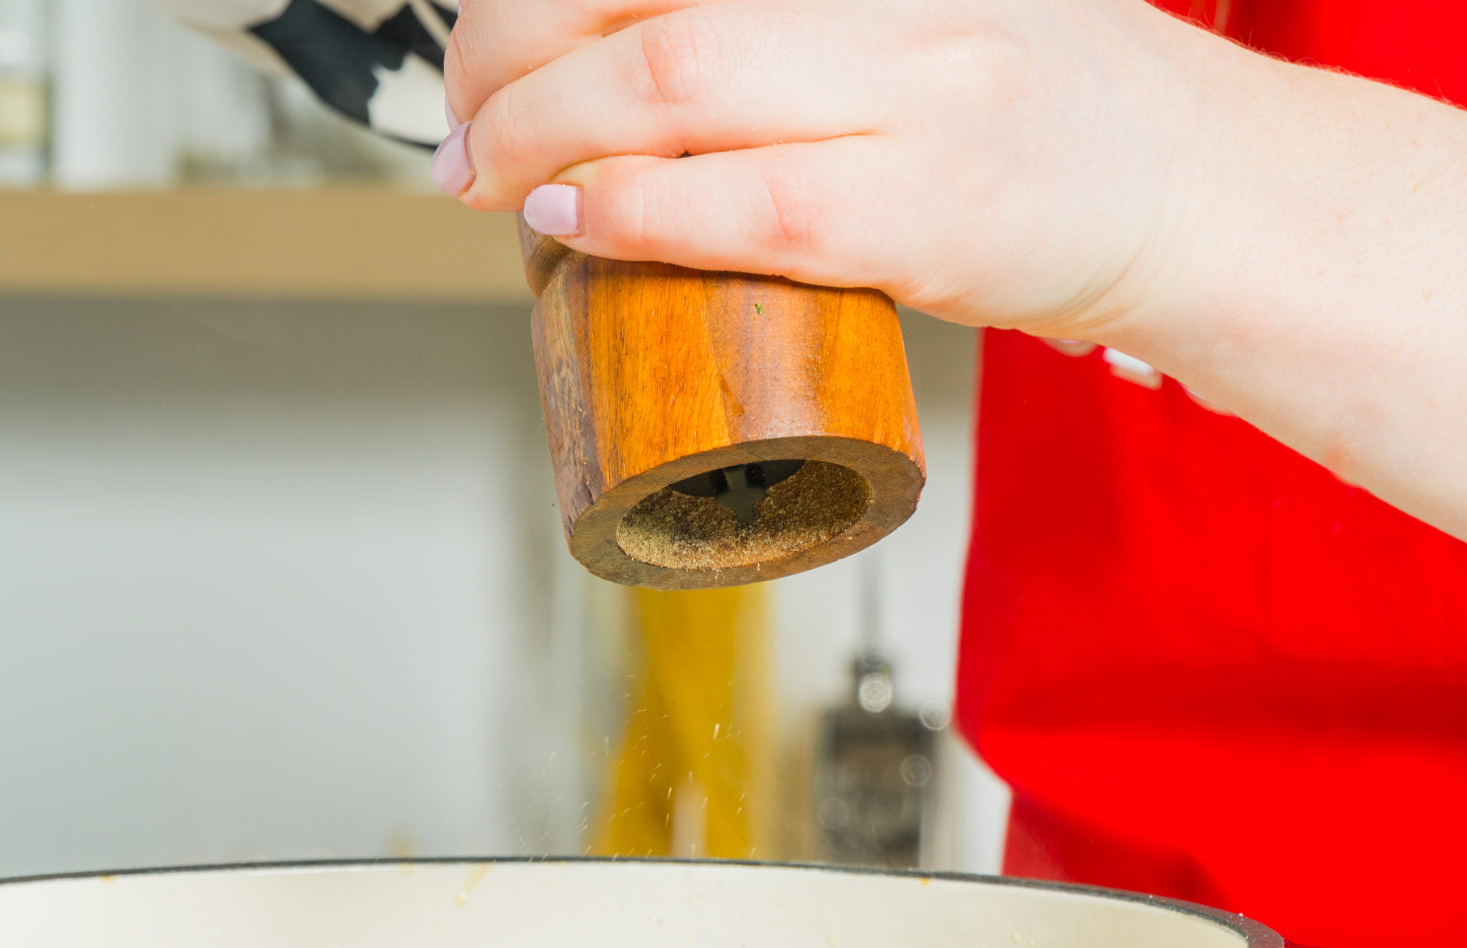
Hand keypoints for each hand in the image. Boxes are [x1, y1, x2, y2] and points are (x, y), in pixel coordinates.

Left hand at [439, 0, 1244, 341]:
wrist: (1193, 190)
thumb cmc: (1030, 100)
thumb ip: (767, 5)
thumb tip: (595, 43)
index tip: (479, 34)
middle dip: (502, 57)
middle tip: (463, 118)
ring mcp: (922, 89)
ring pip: (670, 79)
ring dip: (537, 135)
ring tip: (488, 175)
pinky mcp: (930, 212)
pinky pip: (744, 206)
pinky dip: (631, 210)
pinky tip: (571, 217)